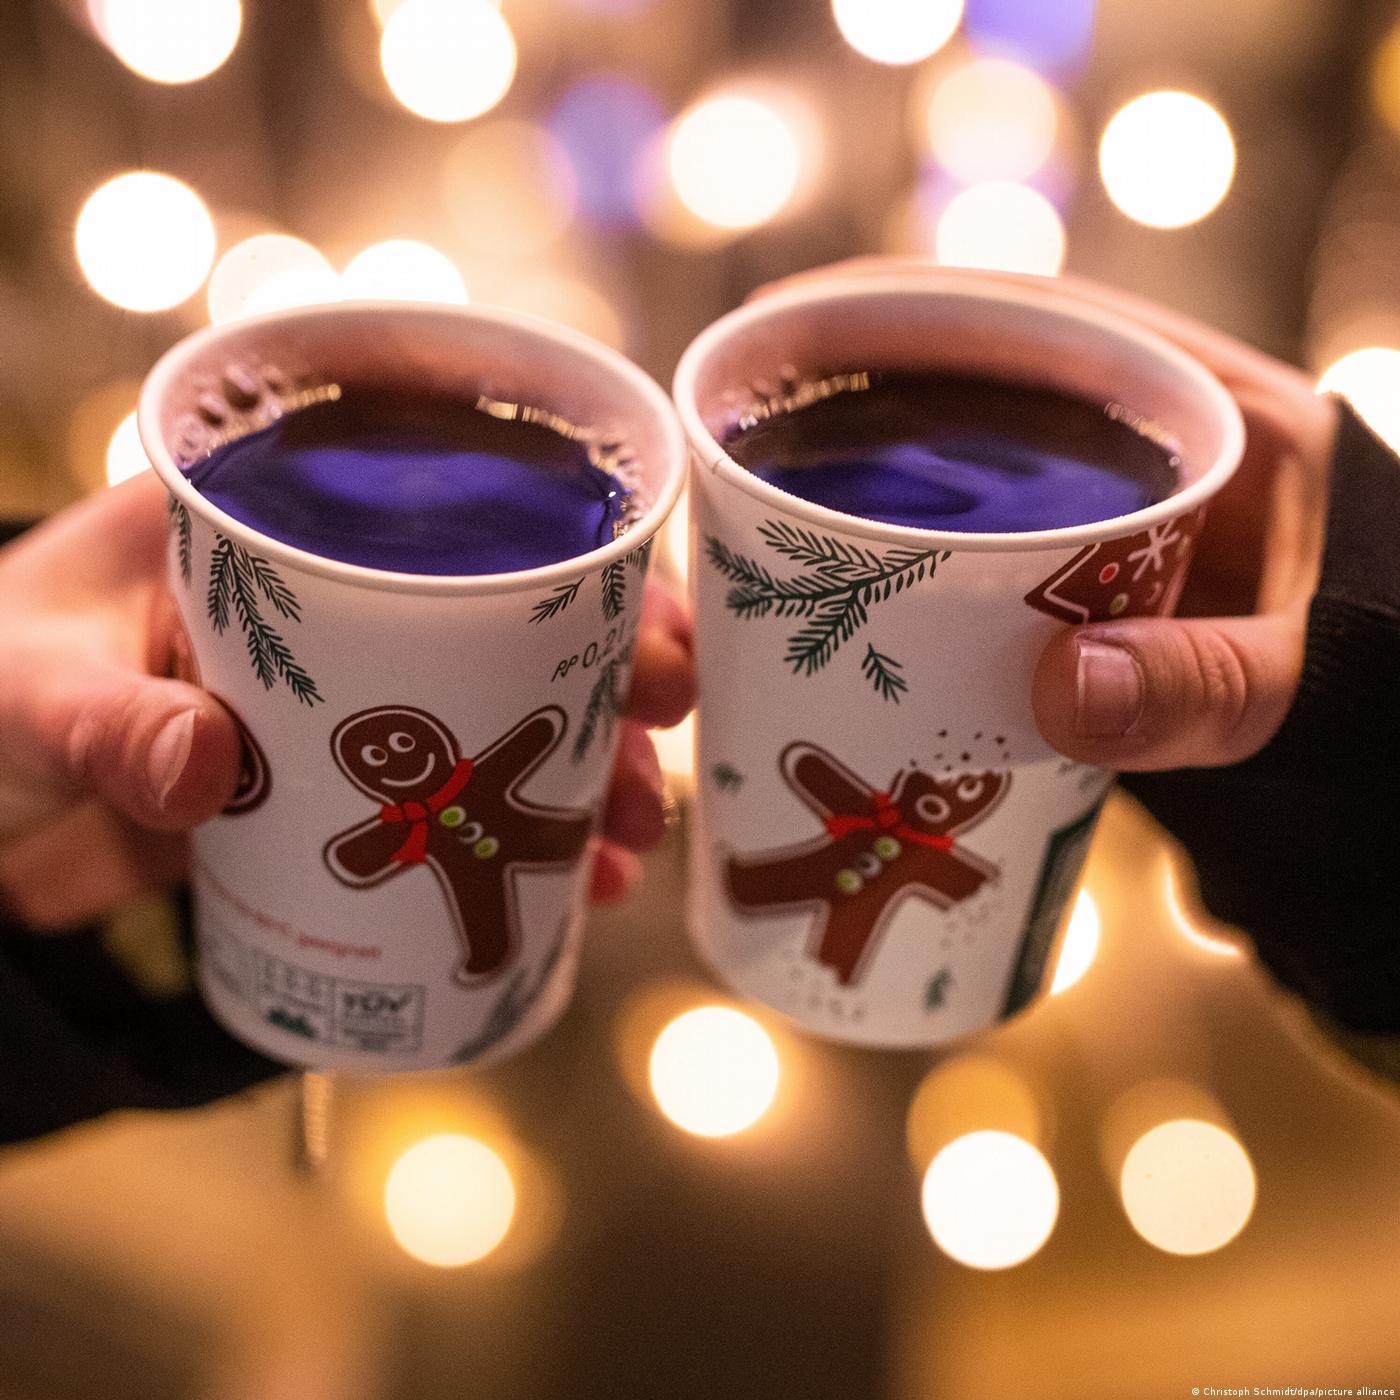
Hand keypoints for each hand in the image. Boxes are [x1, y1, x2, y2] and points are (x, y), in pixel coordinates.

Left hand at [0, 473, 693, 925]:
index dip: (568, 565)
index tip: (648, 625)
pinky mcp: (325, 796)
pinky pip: (437, 817)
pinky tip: (557, 893)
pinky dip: (501, 853)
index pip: (449, 521)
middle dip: (597, 681)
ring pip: (487, 728)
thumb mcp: (25, 687)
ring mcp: (337, 709)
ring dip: (568, 778)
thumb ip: (109, 722)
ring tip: (621, 838)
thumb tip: (207, 764)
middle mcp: (328, 610)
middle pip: (502, 629)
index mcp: (272, 532)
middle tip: (663, 733)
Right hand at [753, 260, 1337, 769]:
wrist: (1375, 716)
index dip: (894, 314)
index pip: (1028, 321)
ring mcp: (1094, 508)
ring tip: (759, 532)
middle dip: (848, 409)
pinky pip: (967, 550)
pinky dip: (902, 567)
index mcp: (1198, 401)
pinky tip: (839, 611)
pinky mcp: (1072, 578)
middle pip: (962, 393)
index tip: (786, 331)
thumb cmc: (1367, 668)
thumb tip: (1058, 689)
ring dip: (863, 495)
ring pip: (956, 474)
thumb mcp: (1299, 674)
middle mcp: (1131, 437)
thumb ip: (1206, 685)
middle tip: (741, 453)